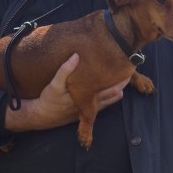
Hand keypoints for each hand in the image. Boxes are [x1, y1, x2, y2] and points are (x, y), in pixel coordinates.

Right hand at [4, 54, 130, 132]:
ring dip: (118, 88)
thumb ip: (65, 70)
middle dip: (122, 82)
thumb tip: (76, 55)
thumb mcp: (54, 84)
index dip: (120, 78)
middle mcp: (93, 104)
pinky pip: (105, 103)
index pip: (111, 88)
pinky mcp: (88, 110)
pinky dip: (111, 95)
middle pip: (115, 93)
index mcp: (88, 97)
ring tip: (124, 76)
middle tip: (128, 68)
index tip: (125, 66)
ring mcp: (92, 108)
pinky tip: (114, 88)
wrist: (43, 116)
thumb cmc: (49, 99)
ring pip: (112, 99)